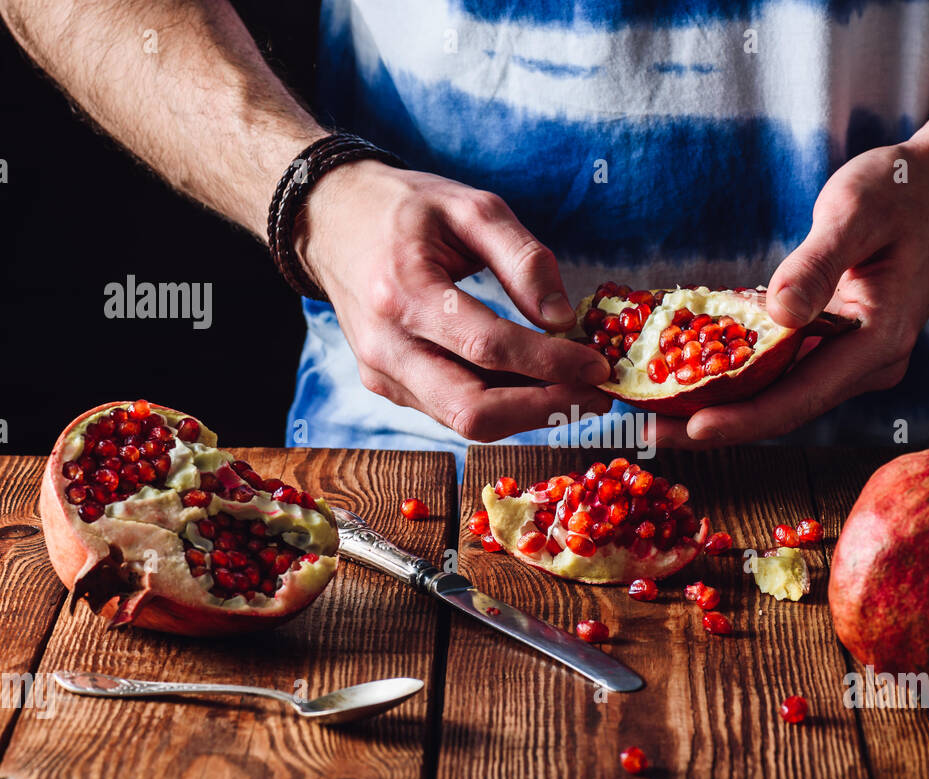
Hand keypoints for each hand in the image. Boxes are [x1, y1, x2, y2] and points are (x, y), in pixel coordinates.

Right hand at [297, 162, 612, 440]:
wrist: (330, 220)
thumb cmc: (405, 208)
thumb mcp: (470, 207)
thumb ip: (523, 258)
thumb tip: (562, 320)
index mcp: (404, 293)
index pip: (488, 349)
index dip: (551, 364)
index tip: (598, 366)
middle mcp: (387, 346)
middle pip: (473, 411)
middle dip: (544, 410)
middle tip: (595, 396)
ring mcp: (382, 374)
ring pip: (465, 422)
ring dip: (528, 415)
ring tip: (576, 392)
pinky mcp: (387, 386)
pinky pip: (452, 412)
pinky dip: (501, 406)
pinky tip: (535, 386)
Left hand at [651, 136, 928, 445]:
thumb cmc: (901, 190)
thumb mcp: (854, 212)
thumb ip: (817, 263)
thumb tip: (779, 315)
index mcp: (879, 341)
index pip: (800, 398)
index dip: (743, 419)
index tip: (688, 430)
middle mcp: (868, 363)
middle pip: (783, 408)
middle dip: (717, 421)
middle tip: (648, 430)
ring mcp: (854, 358)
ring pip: (780, 395)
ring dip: (721, 403)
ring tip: (655, 411)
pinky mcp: (838, 345)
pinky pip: (782, 370)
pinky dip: (737, 375)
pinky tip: (689, 374)